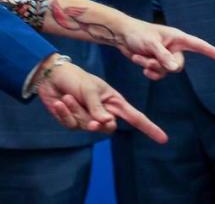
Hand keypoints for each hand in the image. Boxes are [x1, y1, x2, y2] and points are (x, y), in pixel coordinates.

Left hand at [35, 55, 167, 142]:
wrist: (51, 76)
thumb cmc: (75, 78)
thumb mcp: (89, 89)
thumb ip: (97, 107)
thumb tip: (106, 124)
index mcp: (114, 101)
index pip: (135, 117)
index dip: (149, 128)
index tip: (163, 139)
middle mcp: (104, 112)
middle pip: (108, 128)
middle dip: (97, 123)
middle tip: (91, 117)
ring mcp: (88, 118)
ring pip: (87, 127)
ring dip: (76, 111)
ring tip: (68, 97)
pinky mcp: (73, 122)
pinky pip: (72, 125)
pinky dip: (65, 113)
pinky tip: (59, 102)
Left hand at [118, 21, 214, 80]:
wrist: (122, 35)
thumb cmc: (138, 34)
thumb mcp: (151, 44)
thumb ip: (164, 57)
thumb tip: (176, 69)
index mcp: (178, 38)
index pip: (199, 45)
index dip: (212, 52)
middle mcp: (174, 47)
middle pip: (178, 66)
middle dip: (162, 65)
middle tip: (148, 59)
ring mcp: (166, 55)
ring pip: (166, 72)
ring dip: (151, 67)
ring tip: (139, 57)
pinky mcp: (157, 62)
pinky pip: (159, 75)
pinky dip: (150, 72)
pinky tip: (140, 64)